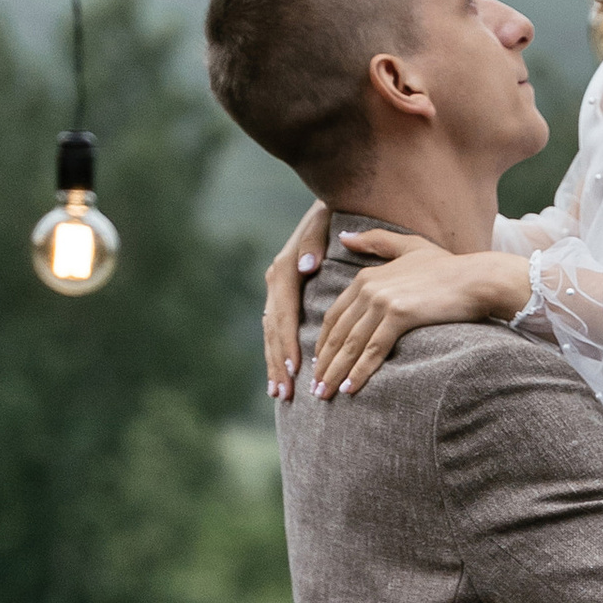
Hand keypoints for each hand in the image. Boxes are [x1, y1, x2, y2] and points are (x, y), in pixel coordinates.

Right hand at [262, 204, 329, 402]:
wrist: (327, 208)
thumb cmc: (330, 218)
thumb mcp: (322, 223)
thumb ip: (314, 243)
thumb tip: (307, 266)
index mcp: (284, 270)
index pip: (284, 313)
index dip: (288, 342)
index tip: (296, 366)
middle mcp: (276, 283)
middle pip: (274, 331)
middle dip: (278, 362)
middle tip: (285, 392)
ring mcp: (277, 292)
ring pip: (272, 335)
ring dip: (275, 365)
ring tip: (279, 394)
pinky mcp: (283, 299)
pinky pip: (277, 332)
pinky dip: (278, 355)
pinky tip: (281, 377)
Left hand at [310, 232, 531, 397]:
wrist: (477, 279)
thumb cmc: (448, 267)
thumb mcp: (409, 247)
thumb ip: (375, 241)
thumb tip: (343, 237)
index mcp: (366, 277)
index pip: (335, 316)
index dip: (324, 343)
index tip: (318, 364)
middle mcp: (369, 288)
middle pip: (338, 333)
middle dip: (324, 363)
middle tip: (315, 388)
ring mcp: (383, 301)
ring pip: (351, 344)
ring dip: (335, 372)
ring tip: (325, 394)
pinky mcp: (400, 315)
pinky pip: (374, 350)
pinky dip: (359, 371)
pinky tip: (350, 389)